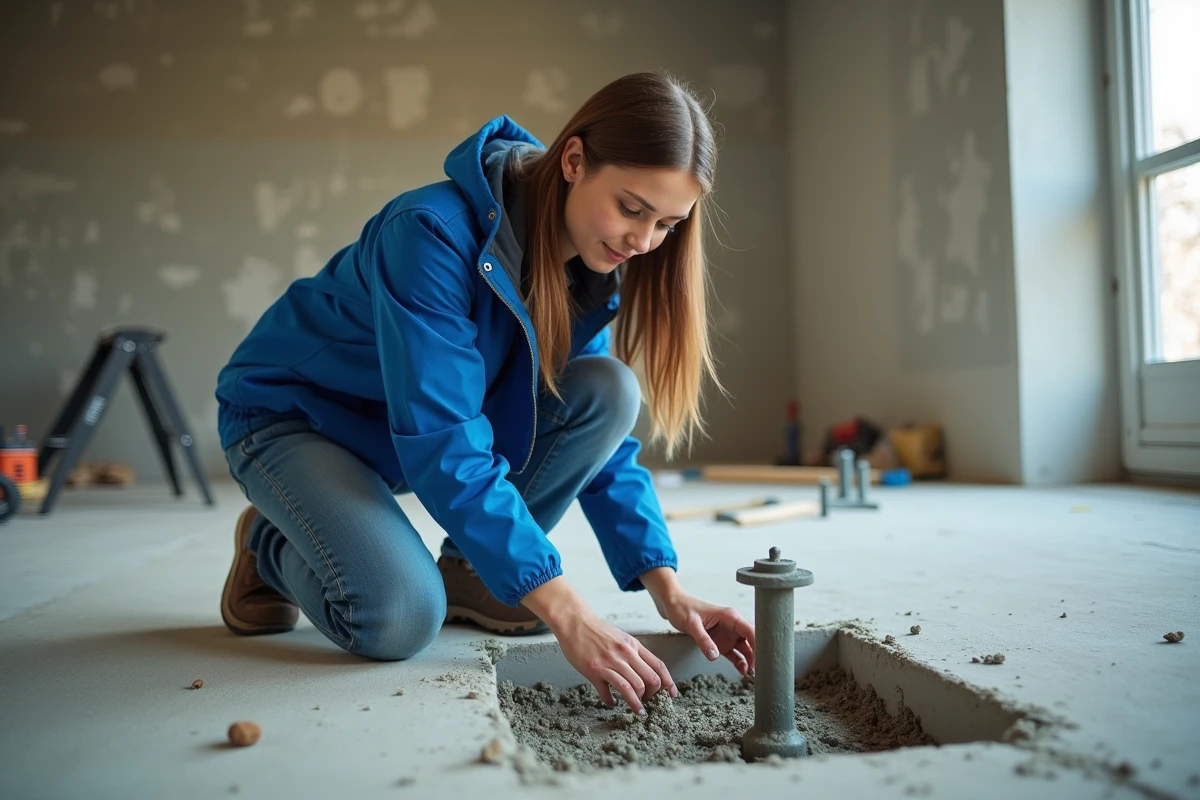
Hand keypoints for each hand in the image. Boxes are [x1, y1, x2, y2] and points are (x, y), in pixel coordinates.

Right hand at [521, 576, 676, 713]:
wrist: (575, 622)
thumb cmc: (597, 630)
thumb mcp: (622, 638)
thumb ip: (634, 654)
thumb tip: (645, 672)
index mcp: (634, 646)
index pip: (658, 666)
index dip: (668, 683)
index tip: (671, 695)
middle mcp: (625, 654)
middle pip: (649, 680)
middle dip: (653, 696)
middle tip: (649, 703)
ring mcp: (609, 663)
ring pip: (632, 688)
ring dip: (637, 704)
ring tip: (638, 711)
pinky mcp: (593, 670)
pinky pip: (607, 691)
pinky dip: (611, 701)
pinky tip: (612, 703)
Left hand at [662, 594, 755, 676]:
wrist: (672, 606)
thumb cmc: (683, 608)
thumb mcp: (692, 624)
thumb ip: (703, 639)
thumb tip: (714, 655)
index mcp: (730, 616)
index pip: (750, 630)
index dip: (759, 643)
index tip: (763, 657)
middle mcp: (733, 626)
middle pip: (752, 641)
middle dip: (758, 655)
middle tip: (760, 671)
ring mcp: (728, 635)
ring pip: (745, 649)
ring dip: (750, 661)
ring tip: (752, 675)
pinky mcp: (722, 644)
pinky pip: (735, 654)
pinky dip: (740, 663)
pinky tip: (743, 671)